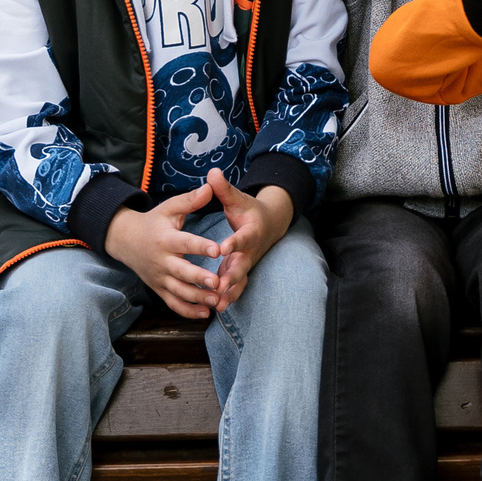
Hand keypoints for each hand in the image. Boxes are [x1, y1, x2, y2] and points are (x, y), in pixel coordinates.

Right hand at [104, 184, 229, 318]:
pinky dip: (187, 311)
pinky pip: (173, 303)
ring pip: (178, 292)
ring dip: (197, 298)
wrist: (126, 240)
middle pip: (181, 272)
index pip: (185, 243)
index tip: (218, 249)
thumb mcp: (169, 208)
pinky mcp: (159, 289)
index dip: (201, 246)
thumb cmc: (154, 222)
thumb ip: (190, 200)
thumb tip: (210, 186)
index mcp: (166, 239)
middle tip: (218, 282)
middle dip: (199, 278)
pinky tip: (205, 314)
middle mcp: (161, 261)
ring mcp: (159, 277)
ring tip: (216, 300)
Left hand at [203, 171, 293, 305]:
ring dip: (229, 293)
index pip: (241, 237)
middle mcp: (250, 250)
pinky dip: (228, 298)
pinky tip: (214, 308)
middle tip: (219, 285)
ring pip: (240, 281)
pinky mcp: (241, 273)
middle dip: (232, 275)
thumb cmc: (249, 210)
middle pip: (242, 265)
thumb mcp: (238, 198)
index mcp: (250, 231)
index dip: (233, 243)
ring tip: (216, 305)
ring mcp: (246, 264)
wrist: (269, 224)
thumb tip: (212, 172)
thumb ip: (224, 188)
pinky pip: (235, 288)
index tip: (222, 248)